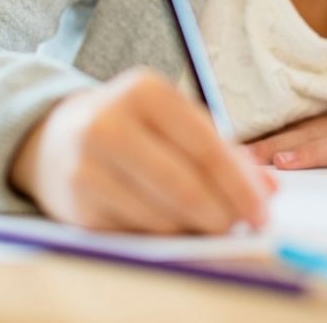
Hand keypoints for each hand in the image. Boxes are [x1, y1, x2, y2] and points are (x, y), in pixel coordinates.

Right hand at [9, 67, 275, 233]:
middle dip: (222, 214)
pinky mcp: (77, 202)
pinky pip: (137, 232)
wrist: (58, 138)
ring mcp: (88, 163)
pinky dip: (162, 236)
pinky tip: (169, 225)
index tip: (261, 212)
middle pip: (185, 185)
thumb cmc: (134, 128)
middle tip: (239, 228)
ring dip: (193, 229)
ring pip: (162, 216)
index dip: (240, 185)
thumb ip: (224, 151)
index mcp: (144, 90)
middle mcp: (110, 122)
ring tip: (205, 224)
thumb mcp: (175, 122)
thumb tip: (269, 190)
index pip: (205, 146)